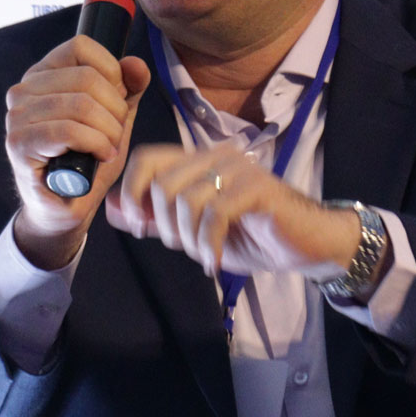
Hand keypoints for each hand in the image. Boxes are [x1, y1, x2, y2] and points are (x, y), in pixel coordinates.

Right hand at [4, 35, 152, 269]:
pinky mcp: (19, 144)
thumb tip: (136, 64)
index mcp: (44, 74)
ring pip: (80, 105)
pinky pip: (67, 131)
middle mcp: (23, 90)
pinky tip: (100, 155)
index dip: (111, 71)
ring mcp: (17, 117)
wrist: (66, 206)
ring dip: (108, 130)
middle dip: (115, 108)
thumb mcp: (115, 119)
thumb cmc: (88, 159)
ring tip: (109, 147)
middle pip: (86, 78)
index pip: (81, 47)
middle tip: (115, 133)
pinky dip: (94, 143)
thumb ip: (128, 89)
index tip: (117, 101)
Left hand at [106, 142, 360, 279]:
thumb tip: (110, 208)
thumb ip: (151, 218)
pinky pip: (215, 213)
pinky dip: (208, 244)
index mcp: (196, 160)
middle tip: (182, 246)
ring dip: (187, 238)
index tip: (139, 225)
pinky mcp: (258, 188)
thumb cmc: (248, 235)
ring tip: (203, 254)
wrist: (305, 245)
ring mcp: (239, 168)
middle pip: (161, 184)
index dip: (132, 192)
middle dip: (162, 225)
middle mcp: (216, 155)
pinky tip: (215, 260)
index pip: (145, 159)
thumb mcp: (190, 230)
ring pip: (184, 199)